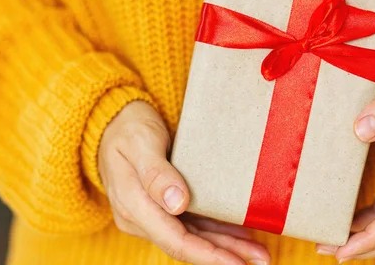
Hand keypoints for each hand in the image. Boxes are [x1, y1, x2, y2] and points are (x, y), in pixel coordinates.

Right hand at [99, 101, 270, 264]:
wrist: (113, 123)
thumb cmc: (128, 128)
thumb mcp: (140, 143)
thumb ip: (156, 173)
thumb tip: (177, 204)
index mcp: (132, 204)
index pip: (174, 239)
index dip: (207, 255)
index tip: (236, 262)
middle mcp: (140, 217)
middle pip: (186, 244)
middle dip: (223, 256)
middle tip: (261, 260)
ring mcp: (151, 214)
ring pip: (192, 237)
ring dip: (224, 247)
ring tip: (257, 252)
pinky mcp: (161, 207)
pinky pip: (191, 224)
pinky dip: (216, 231)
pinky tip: (239, 234)